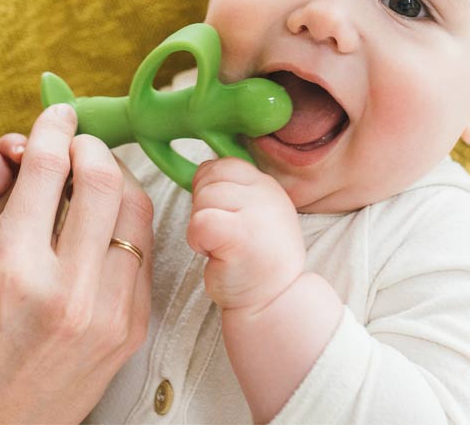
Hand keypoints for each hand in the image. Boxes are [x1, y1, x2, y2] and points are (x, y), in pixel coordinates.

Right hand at [0, 104, 152, 424]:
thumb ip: (7, 203)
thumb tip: (43, 152)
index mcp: (12, 267)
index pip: (47, 167)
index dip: (54, 128)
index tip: (59, 115)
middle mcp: (66, 289)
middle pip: (102, 177)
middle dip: (91, 146)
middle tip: (80, 144)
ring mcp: (108, 313)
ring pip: (137, 209)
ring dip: (117, 179)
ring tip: (98, 176)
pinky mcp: (132, 329)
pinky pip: (145, 250)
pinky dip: (128, 223)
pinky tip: (109, 220)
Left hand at [187, 157, 304, 312]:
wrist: (273, 305)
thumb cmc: (254, 262)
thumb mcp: (255, 214)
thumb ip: (236, 189)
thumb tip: (202, 170)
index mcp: (268, 186)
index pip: (227, 164)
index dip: (210, 186)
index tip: (218, 213)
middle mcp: (267, 194)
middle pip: (210, 178)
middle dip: (203, 206)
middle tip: (220, 235)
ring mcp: (256, 213)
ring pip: (203, 198)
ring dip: (200, 224)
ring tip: (221, 246)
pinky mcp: (240, 235)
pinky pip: (200, 221)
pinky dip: (196, 239)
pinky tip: (212, 254)